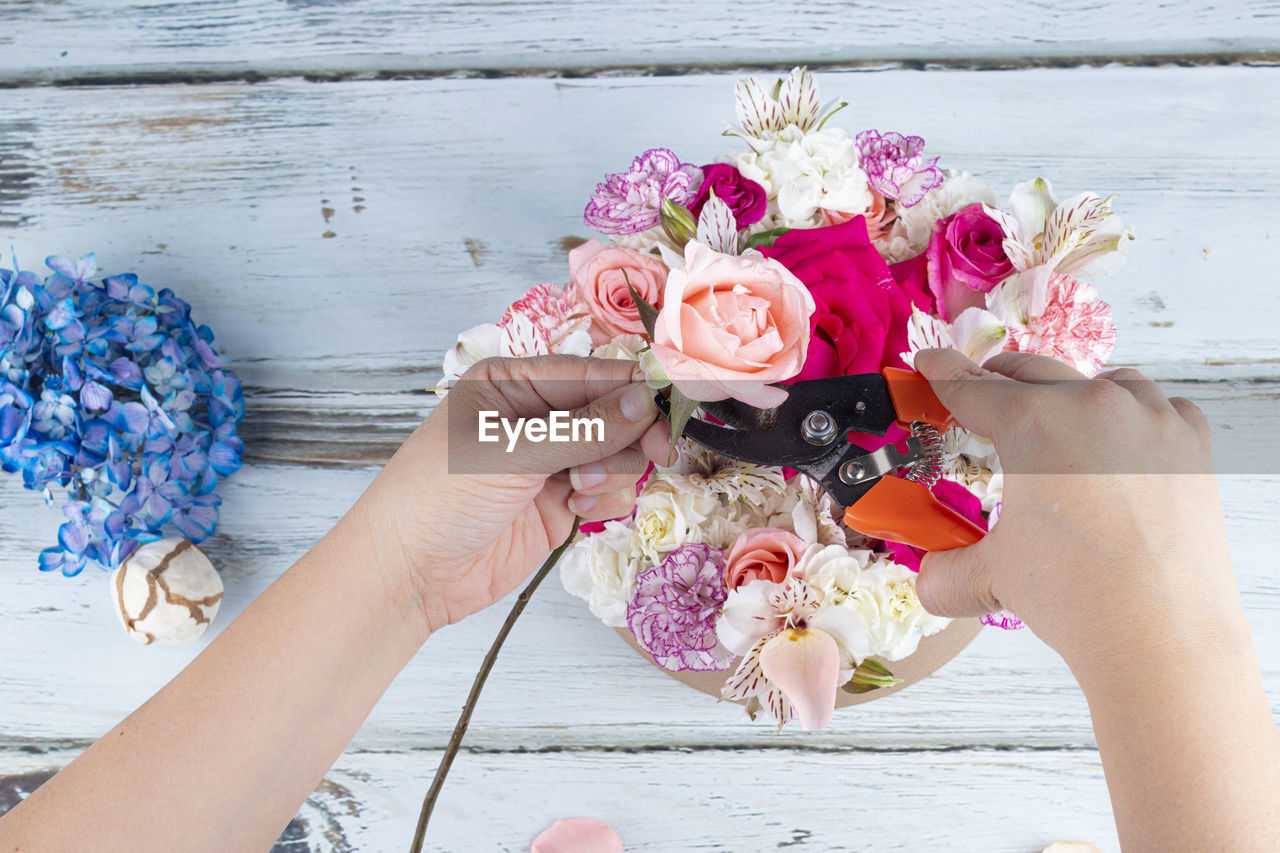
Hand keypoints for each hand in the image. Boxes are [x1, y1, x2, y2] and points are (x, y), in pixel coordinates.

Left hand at [347, 356, 668, 634]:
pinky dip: (606, 500)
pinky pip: (609, 490)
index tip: (671, 407)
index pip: (591, 372)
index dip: (634, 388)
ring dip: (613, 471)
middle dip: (629, 434)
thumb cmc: (437, 497)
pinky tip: (577, 511)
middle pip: (615, 411)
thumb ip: (584, 428)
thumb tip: (645, 398)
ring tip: (578, 491)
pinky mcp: (559, 504)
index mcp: (513, 383)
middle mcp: (534, 417)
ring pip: (618, 453)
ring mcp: (549, 462)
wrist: (407, 574)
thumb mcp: (511, 452)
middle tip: (655, 453)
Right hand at [911, 348, 1243, 665]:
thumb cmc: (1079, 597)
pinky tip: (1122, 447)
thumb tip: (929, 579)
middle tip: (982, 395)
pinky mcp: (1190, 444)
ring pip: (1101, 382)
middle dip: (999, 379)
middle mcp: (1093, 406)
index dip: (942, 373)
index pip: (973, 387)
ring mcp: (1149, 419)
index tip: (931, 363)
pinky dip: (1135, 417)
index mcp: (1033, 424)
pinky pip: (1158, 407)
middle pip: (1032, 372)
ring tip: (1057, 423)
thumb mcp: (993, 576)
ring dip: (1071, 394)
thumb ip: (948, 570)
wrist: (1161, 634)